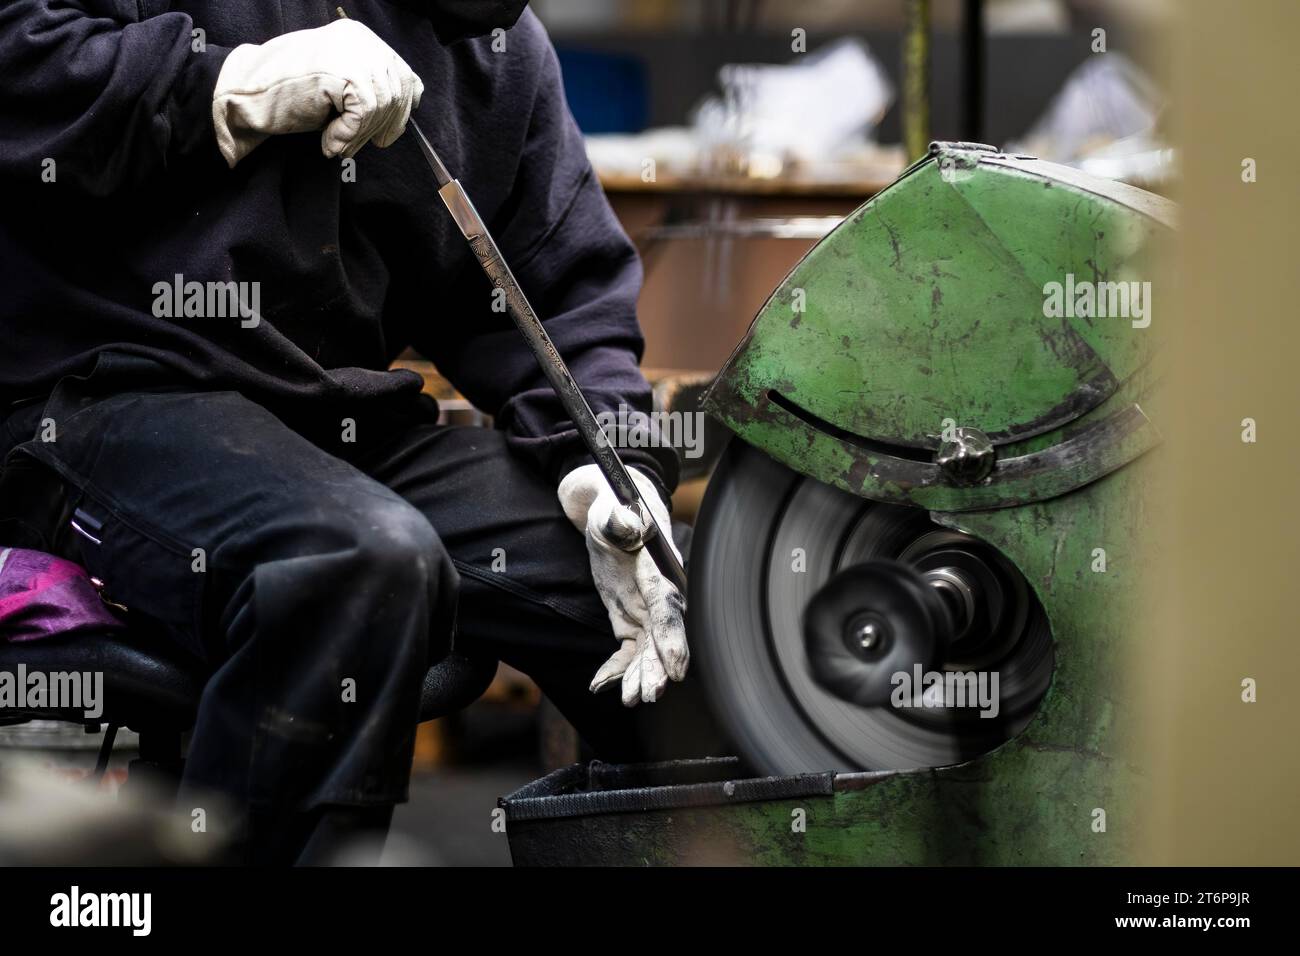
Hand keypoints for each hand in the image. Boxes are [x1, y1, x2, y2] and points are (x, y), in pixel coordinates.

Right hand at [212, 19, 422, 166]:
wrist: (245, 93)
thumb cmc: (288, 92)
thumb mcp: (339, 82)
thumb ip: (369, 86)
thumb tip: (408, 106)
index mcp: (361, 38)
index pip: (404, 75)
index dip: (401, 112)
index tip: (387, 136)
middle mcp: (360, 40)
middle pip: (397, 93)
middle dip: (381, 127)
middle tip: (355, 145)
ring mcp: (351, 53)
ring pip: (381, 106)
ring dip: (360, 135)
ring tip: (336, 143)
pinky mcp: (341, 72)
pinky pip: (364, 114)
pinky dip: (348, 135)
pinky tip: (328, 140)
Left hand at [558, 464, 687, 705]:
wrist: (611, 503)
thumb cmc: (615, 503)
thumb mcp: (614, 509)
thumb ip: (621, 520)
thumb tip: (626, 523)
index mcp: (659, 569)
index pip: (667, 607)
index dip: (672, 638)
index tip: (676, 668)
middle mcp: (659, 593)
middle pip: (661, 637)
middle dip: (657, 669)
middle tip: (647, 696)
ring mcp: (644, 608)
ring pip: (648, 650)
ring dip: (640, 676)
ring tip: (629, 700)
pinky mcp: (628, 616)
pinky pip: (628, 649)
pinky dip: (617, 668)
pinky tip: (601, 685)